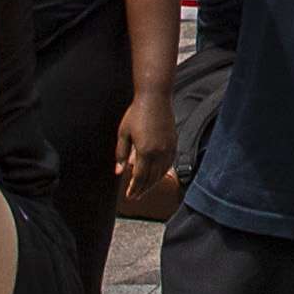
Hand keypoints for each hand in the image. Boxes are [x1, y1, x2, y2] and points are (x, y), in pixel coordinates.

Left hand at [115, 91, 181, 221]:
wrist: (155, 97)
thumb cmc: (137, 113)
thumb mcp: (123, 134)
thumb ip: (121, 154)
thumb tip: (119, 171)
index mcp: (145, 151)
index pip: (140, 177)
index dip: (134, 189)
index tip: (128, 196)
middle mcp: (159, 152)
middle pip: (151, 178)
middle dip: (142, 190)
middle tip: (135, 197)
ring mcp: (168, 148)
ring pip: (162, 173)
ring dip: (153, 184)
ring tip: (144, 189)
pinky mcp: (174, 143)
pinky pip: (169, 164)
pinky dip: (163, 173)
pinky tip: (156, 176)